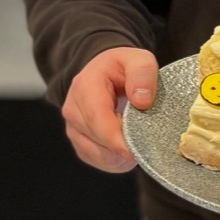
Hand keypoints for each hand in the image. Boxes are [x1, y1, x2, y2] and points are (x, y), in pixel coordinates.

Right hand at [60, 46, 157, 172]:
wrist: (105, 72)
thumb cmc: (123, 67)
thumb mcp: (139, 59)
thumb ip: (143, 73)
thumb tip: (141, 100)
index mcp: (85, 86)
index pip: (97, 119)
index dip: (115, 140)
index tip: (133, 153)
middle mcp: (73, 109)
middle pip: (98, 140)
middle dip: (124, 146)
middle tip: (147, 140)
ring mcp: (73, 128)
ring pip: (99, 155)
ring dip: (121, 155)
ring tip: (137, 138)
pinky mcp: (79, 142)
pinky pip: (98, 160)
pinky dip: (116, 159)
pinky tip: (127, 144)